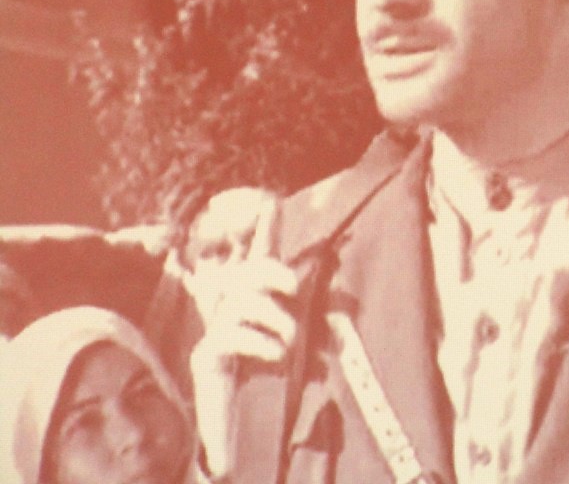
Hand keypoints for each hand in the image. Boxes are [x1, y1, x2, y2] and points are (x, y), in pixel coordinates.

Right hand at [187, 188, 298, 475]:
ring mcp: (213, 328)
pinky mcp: (205, 355)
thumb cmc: (264, 373)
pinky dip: (261, 342)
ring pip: (243, 302)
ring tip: (289, 341)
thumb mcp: (286, 333)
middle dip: (272, 271)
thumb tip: (310, 279)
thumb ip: (294, 306)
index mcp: (251, 295)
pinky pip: (230, 336)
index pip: (256, 254)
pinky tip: (276, 354)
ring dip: (275, 318)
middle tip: (294, 287)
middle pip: (247, 271)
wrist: (229, 422)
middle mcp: (228, 305)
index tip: (271, 200)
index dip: (263, 227)